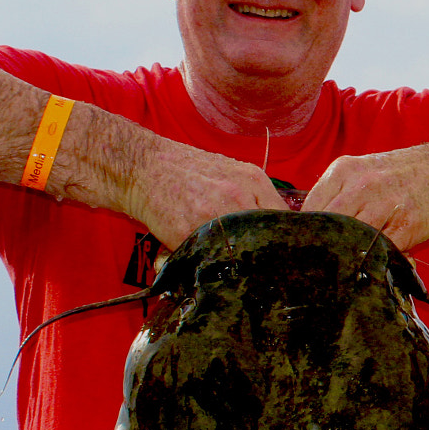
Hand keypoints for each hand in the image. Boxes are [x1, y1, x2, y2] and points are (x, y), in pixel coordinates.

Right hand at [123, 144, 286, 249]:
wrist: (144, 167)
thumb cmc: (189, 171)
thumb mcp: (233, 172)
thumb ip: (259, 196)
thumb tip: (283, 225)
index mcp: (253, 180)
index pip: (284, 218)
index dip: (282, 236)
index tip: (280, 248)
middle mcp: (237, 197)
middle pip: (266, 238)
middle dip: (263, 252)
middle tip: (257, 261)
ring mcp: (212, 216)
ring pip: (240, 253)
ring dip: (237, 261)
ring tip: (229, 259)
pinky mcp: (188, 234)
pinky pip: (209, 258)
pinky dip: (209, 262)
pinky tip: (206, 256)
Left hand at [304, 145, 428, 251]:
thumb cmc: (397, 176)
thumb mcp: (359, 173)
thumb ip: (334, 196)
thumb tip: (308, 229)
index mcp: (343, 171)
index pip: (310, 208)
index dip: (308, 231)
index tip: (310, 244)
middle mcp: (361, 185)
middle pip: (328, 226)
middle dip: (326, 246)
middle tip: (327, 260)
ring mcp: (384, 204)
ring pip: (352, 240)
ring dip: (351, 255)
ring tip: (351, 262)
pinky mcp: (406, 225)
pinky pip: (381, 251)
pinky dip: (377, 259)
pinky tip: (378, 258)